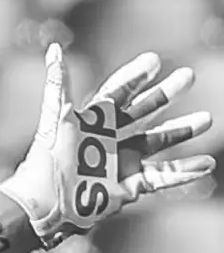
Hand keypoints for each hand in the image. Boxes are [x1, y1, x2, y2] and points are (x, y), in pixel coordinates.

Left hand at [0, 43, 214, 249]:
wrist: (46, 204)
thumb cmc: (48, 159)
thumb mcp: (56, 118)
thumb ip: (59, 83)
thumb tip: (53, 48)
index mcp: (92, 121)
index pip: (118, 92)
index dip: (135, 76)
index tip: (154, 60)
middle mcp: (109, 139)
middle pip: (143, 111)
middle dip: (165, 94)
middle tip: (188, 75)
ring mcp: (122, 161)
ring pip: (158, 141)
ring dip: (182, 130)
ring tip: (206, 119)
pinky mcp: (130, 185)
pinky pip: (162, 176)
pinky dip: (184, 172)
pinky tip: (205, 164)